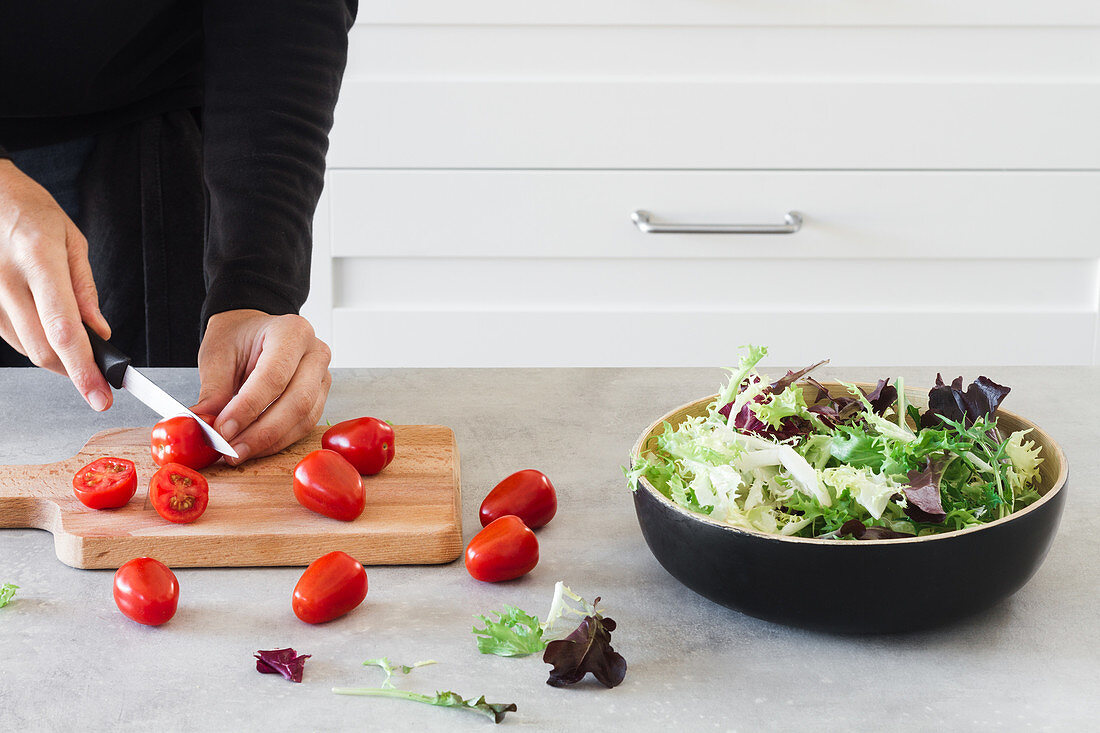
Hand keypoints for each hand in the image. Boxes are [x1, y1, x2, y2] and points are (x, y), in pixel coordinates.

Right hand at [0, 159, 112, 409]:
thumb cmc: (29, 209)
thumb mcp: (71, 239)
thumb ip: (85, 289)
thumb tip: (101, 333)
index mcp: (38, 260)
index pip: (64, 330)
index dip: (85, 370)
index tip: (102, 396)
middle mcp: (7, 280)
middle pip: (42, 349)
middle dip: (74, 370)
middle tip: (101, 374)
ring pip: (26, 347)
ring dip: (55, 356)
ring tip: (77, 342)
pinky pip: (11, 335)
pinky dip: (35, 340)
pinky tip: (48, 325)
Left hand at [192, 309, 331, 464]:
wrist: (252, 333)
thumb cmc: (237, 339)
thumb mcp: (217, 356)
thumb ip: (214, 391)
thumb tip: (202, 425)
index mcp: (291, 332)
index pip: (274, 375)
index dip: (248, 407)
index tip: (223, 430)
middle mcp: (315, 353)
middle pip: (298, 400)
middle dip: (262, 432)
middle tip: (231, 450)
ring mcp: (322, 377)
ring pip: (304, 419)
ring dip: (270, 442)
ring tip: (238, 452)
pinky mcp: (320, 398)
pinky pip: (304, 426)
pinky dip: (278, 442)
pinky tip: (253, 447)